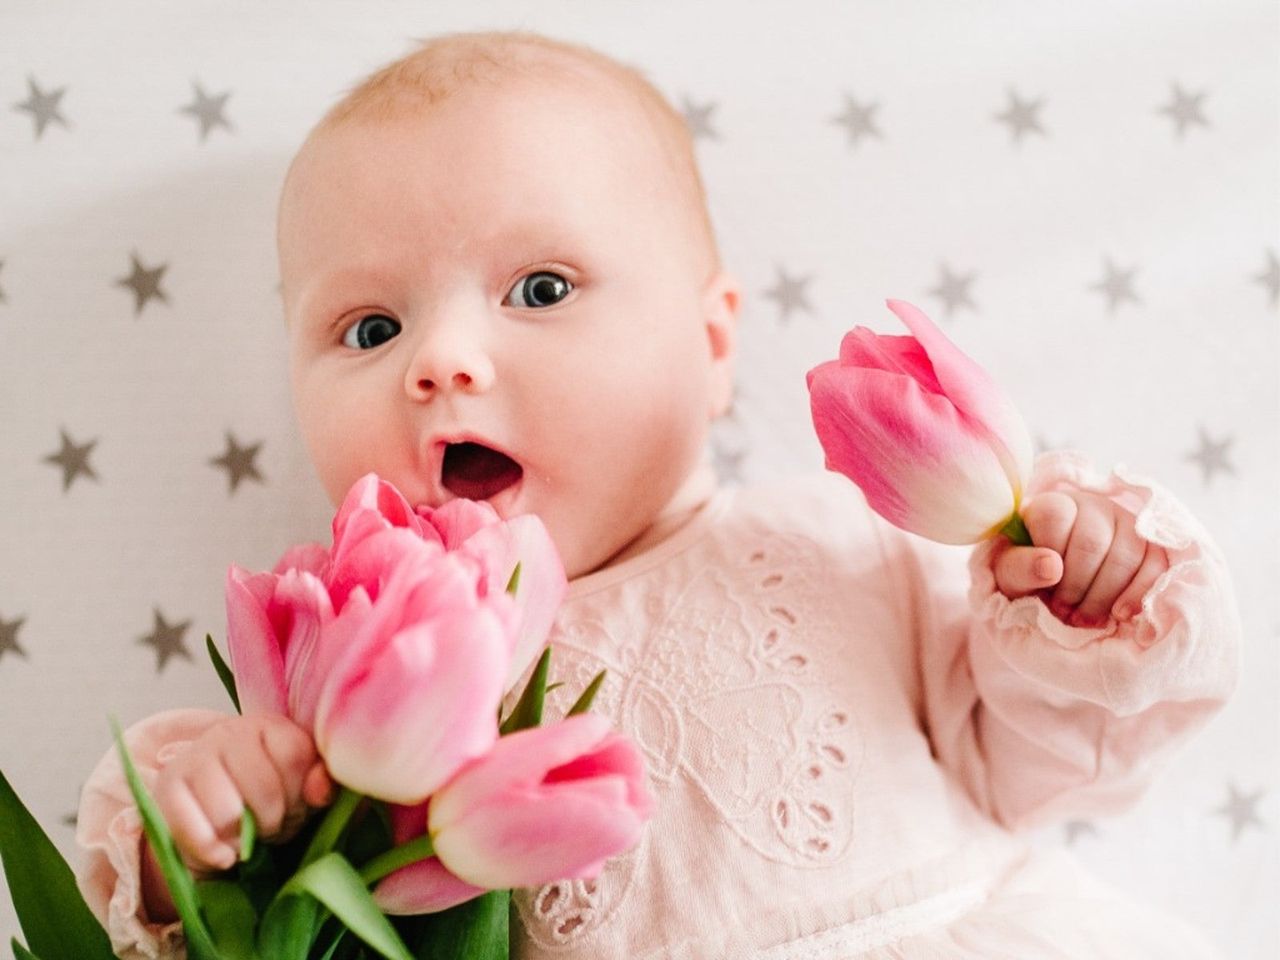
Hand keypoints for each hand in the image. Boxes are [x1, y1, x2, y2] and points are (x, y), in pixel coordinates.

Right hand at [152, 713, 332, 874]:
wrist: (208, 820)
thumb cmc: (265, 802)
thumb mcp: (300, 794)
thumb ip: (319, 787)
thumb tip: (320, 789)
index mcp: (268, 725)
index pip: (295, 755)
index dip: (301, 793)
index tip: (297, 806)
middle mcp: (228, 732)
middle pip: (264, 787)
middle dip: (273, 820)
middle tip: (269, 826)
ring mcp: (193, 758)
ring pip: (229, 812)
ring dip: (243, 838)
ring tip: (245, 836)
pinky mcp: (166, 790)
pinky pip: (195, 832)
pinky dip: (215, 853)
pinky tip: (225, 855)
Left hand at [992, 489, 1169, 628]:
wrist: (1056, 589)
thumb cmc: (1029, 576)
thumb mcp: (1009, 574)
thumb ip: (1019, 567)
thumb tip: (1051, 567)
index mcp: (1052, 504)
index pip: (1055, 518)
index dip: (1049, 559)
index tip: (1043, 589)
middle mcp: (1093, 505)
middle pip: (1092, 542)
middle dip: (1076, 586)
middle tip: (1063, 611)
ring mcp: (1126, 522)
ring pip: (1127, 555)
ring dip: (1103, 596)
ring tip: (1083, 618)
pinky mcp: (1151, 545)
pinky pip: (1156, 566)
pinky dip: (1138, 594)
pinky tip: (1118, 613)